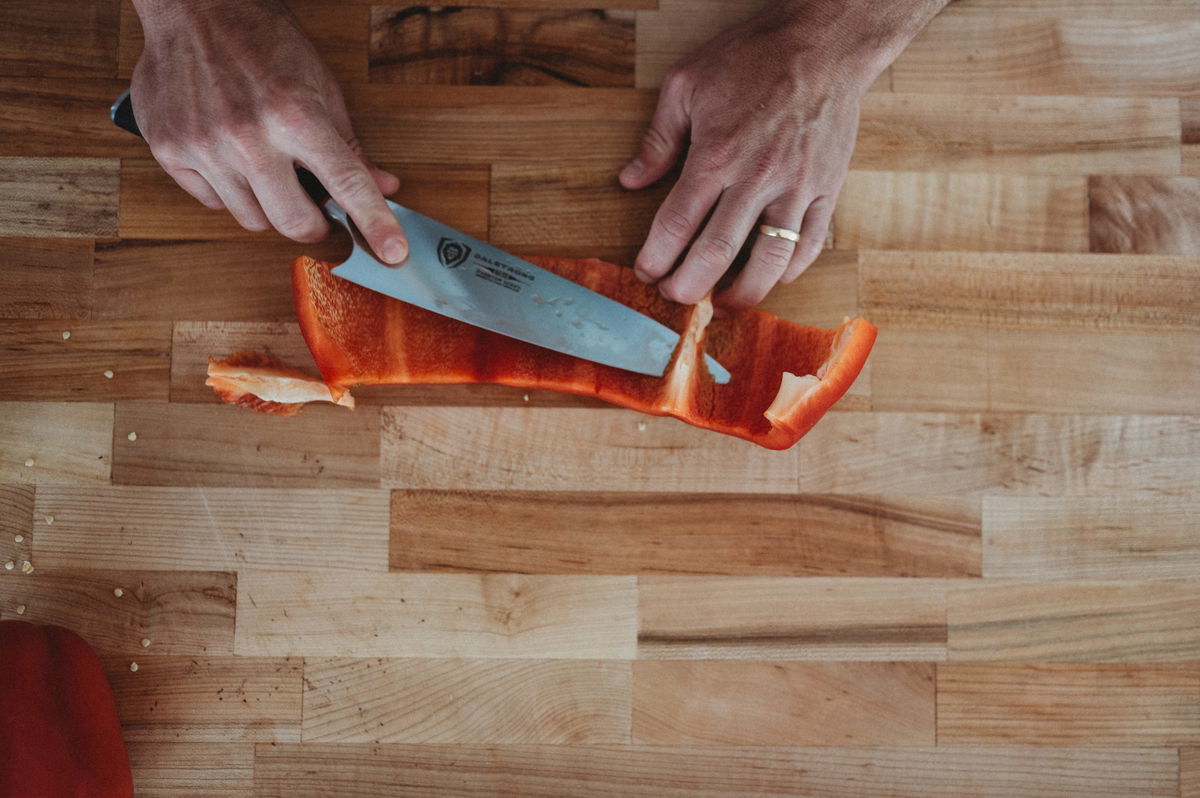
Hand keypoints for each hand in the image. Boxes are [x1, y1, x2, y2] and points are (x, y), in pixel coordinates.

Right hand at [130, 0, 406, 261]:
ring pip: (251, 219)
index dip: (374, 224)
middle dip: (313, 224)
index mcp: (296, 115)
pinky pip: (211, 202)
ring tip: (266, 168)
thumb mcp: (322, 86)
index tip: (392, 252)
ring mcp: (204, 146)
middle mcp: (249, 136)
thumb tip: (383, 188)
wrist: (194, 6)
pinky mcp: (169, 149)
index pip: (347, 185)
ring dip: (268, 205)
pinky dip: (228, 191)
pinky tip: (230, 158)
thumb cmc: (262, 41)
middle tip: (316, 209)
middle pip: (294, 223)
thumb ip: (350, 146)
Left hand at [621, 0, 941, 308]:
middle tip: (675, 297)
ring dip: (743, 292)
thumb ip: (658, 138)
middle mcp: (756, 178)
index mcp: (716, 155)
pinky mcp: (826, 189)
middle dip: (689, 285)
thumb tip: (630, 180)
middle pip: (716, 253)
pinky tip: (772, 278)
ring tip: (724, 303)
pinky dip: (789, 270)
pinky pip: (809, 244)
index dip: (656, 257)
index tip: (646, 272)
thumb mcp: (686, 83)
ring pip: (769, 260)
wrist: (824, 43)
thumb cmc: (752, 58)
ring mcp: (796, 187)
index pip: (677, 224)